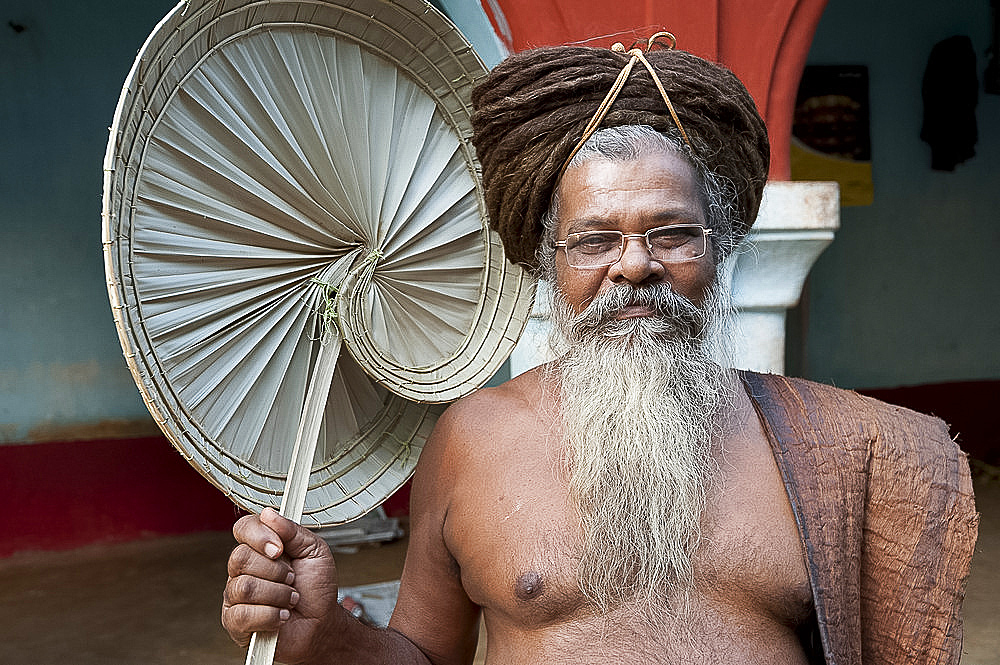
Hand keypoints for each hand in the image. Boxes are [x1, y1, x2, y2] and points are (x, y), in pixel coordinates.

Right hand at [223, 508, 340, 663]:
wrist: (322, 623)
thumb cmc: (317, 589)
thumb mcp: (315, 551)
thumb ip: (293, 531)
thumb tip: (269, 514)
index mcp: (260, 548)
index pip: (243, 528)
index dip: (259, 536)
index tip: (280, 548)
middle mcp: (243, 569)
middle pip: (241, 558)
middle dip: (276, 571)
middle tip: (292, 579)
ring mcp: (236, 596)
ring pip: (244, 587)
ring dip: (278, 594)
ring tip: (291, 599)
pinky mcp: (235, 622)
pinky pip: (243, 614)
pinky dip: (270, 615)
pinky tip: (281, 615)